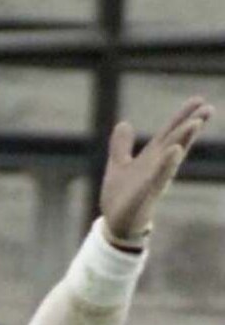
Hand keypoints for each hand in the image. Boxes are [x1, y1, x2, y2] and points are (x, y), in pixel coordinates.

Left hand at [99, 96, 213, 248]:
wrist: (115, 224)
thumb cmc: (121, 196)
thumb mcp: (118, 165)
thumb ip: (121, 145)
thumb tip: (124, 122)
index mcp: (152, 158)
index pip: (169, 133)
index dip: (182, 117)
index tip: (199, 100)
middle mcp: (157, 166)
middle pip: (177, 141)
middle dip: (191, 125)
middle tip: (208, 108)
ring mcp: (155, 179)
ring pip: (172, 157)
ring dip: (183, 140)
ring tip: (194, 123)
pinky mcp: (148, 193)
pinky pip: (160, 176)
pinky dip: (167, 164)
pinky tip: (175, 151)